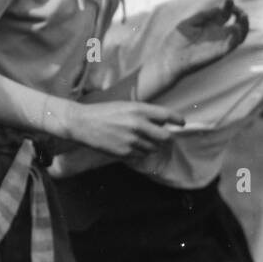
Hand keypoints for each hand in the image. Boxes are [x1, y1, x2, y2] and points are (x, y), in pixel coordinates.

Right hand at [69, 100, 184, 157]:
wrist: (81, 123)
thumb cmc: (103, 112)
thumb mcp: (125, 106)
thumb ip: (144, 113)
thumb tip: (162, 122)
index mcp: (138, 109)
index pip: (167, 115)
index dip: (178, 120)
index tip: (181, 123)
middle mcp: (138, 124)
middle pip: (166, 137)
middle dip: (167, 139)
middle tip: (163, 138)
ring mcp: (131, 139)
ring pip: (154, 148)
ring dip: (151, 146)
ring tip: (139, 140)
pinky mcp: (124, 152)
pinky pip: (141, 155)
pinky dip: (139, 152)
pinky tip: (129, 145)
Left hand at [144, 0, 248, 96]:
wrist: (171, 56)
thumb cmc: (177, 39)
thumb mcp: (190, 23)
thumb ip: (204, 15)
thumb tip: (218, 8)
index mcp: (210, 25)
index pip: (224, 13)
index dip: (228, 6)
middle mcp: (218, 33)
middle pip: (236, 22)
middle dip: (240, 14)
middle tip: (238, 9)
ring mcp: (220, 42)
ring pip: (240, 34)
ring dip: (244, 25)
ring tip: (243, 16)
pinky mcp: (221, 51)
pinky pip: (234, 44)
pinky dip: (238, 36)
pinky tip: (236, 28)